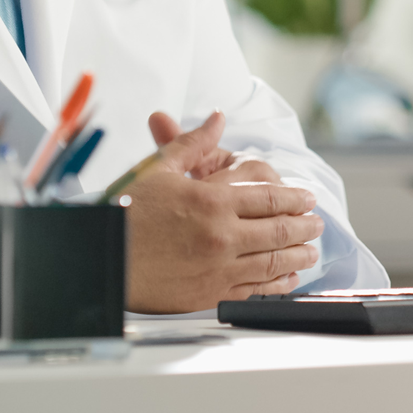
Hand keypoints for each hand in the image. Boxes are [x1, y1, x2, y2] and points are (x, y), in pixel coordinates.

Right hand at [123, 111, 324, 311]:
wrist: (96, 258)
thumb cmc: (124, 212)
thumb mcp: (158, 169)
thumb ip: (194, 143)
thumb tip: (216, 119)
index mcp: (212, 201)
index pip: (270, 197)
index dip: (295, 198)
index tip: (307, 199)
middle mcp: (221, 236)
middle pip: (279, 230)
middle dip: (304, 226)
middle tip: (316, 223)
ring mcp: (218, 268)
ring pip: (273, 262)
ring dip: (298, 255)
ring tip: (310, 251)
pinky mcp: (208, 293)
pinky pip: (255, 289)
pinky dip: (277, 283)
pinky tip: (287, 278)